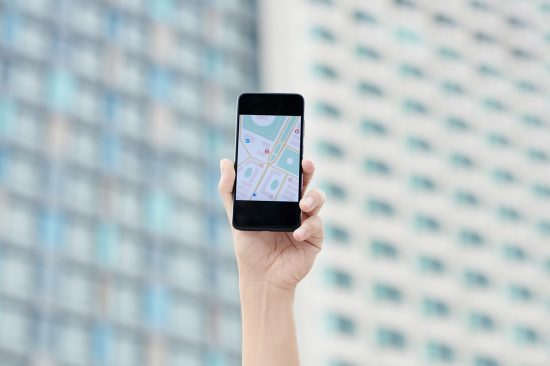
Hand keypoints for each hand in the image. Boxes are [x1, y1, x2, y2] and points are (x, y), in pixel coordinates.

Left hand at [218, 158, 324, 289]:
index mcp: (280, 197)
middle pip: (306, 180)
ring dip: (313, 197)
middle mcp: (296, 205)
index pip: (287, 172)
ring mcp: (307, 220)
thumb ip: (229, 190)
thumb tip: (225, 162)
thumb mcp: (236, 216)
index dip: (290, 159)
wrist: (261, 277)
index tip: (289, 146)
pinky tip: (295, 234)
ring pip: (317, 199)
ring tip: (302, 204)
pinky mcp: (315, 237)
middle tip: (305, 164)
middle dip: (307, 169)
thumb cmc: (250, 246)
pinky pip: (317, 225)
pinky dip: (307, 227)